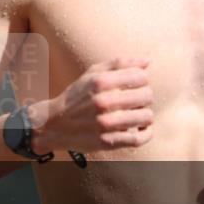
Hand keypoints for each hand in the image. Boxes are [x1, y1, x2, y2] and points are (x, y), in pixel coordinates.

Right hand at [32, 57, 153, 153]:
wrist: (55, 124)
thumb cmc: (77, 96)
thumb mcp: (92, 74)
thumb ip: (119, 64)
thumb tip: (147, 61)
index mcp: (101, 82)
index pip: (141, 76)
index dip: (142, 80)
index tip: (135, 85)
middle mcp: (103, 102)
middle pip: (147, 96)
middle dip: (144, 97)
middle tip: (136, 101)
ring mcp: (106, 123)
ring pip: (146, 117)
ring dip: (145, 115)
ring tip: (137, 115)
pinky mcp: (108, 141)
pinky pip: (139, 139)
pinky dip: (145, 134)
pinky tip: (140, 129)